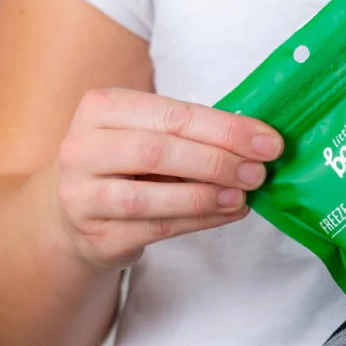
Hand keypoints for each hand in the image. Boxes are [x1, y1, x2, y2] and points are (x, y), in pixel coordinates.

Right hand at [50, 87, 282, 268]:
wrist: (75, 213)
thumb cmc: (127, 164)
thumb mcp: (149, 134)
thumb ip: (193, 133)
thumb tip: (259, 143)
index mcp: (101, 108)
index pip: (172, 114)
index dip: (226, 128)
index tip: (269, 142)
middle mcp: (81, 149)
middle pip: (157, 151)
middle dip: (218, 161)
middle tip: (259, 172)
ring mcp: (82, 196)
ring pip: (149, 197)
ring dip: (206, 196)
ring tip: (243, 195)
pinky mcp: (96, 236)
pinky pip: (156, 229)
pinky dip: (200, 220)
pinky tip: (230, 212)